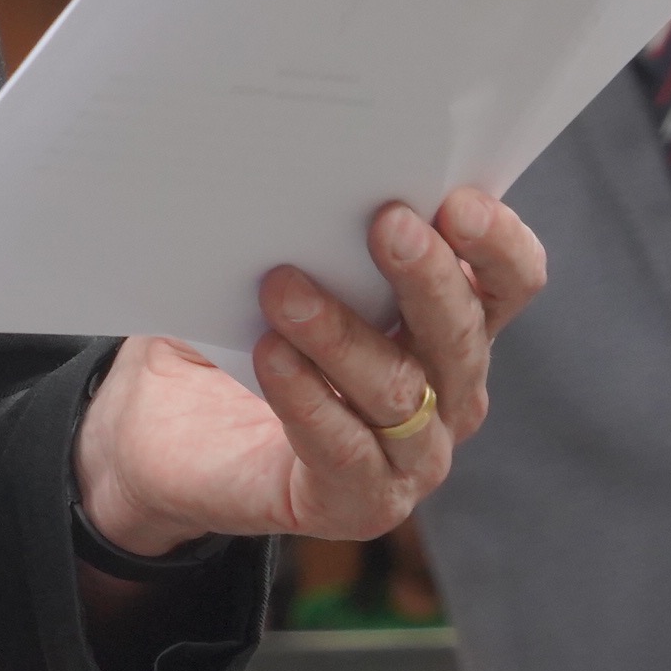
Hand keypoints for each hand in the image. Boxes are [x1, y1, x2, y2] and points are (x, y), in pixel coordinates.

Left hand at [76, 188, 547, 551]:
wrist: (163, 429)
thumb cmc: (229, 331)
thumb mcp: (271, 266)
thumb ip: (308, 228)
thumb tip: (306, 167)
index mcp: (447, 324)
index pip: (508, 281)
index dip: (496, 243)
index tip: (458, 199)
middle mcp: (448, 394)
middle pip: (463, 335)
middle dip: (428, 276)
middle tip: (386, 222)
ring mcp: (411, 457)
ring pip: (401, 392)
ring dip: (343, 334)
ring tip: (283, 288)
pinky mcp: (356, 503)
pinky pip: (346, 450)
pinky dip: (308, 398)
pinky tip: (272, 356)